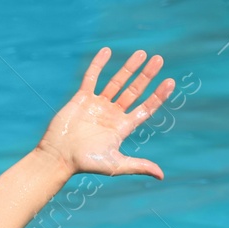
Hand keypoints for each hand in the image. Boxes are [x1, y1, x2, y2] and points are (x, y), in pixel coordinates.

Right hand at [36, 47, 176, 178]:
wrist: (58, 157)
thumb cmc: (86, 163)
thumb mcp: (116, 165)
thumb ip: (138, 166)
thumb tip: (161, 176)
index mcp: (122, 128)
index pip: (145, 108)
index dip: (158, 96)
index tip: (170, 82)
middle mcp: (112, 114)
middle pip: (134, 91)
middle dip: (146, 76)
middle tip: (159, 60)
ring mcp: (97, 105)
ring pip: (116, 82)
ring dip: (129, 68)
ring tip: (142, 53)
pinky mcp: (81, 99)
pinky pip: (91, 78)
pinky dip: (99, 64)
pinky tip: (107, 51)